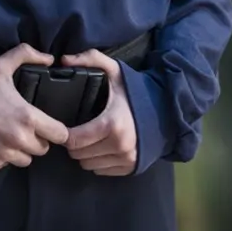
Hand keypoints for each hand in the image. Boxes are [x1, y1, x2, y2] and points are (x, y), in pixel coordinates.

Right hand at [0, 44, 70, 171]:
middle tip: (28, 128)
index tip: (52, 125)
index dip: (58, 130)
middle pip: (43, 149)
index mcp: (28, 118)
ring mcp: (4, 154)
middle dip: (39, 140)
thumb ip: (26, 55)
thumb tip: (49, 58)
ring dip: (22, 151)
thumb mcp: (1, 66)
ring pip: (25, 160)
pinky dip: (3, 156)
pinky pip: (5, 164)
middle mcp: (19, 140)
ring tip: (12, 137)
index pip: (60, 134)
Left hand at [61, 50, 139, 176]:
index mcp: (111, 124)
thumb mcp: (116, 71)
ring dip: (86, 154)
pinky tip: (103, 147)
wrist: (166, 109)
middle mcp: (119, 146)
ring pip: (88, 165)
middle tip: (79, 131)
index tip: (66, 126)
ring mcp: (126, 158)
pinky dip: (98, 161)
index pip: (73, 141)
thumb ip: (91, 60)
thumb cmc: (137, 91)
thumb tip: (64, 60)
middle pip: (79, 155)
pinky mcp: (130, 167)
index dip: (65, 134)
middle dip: (75, 144)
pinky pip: (102, 170)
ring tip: (91, 139)